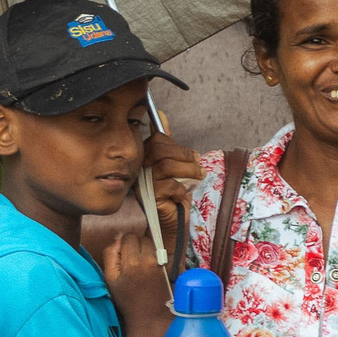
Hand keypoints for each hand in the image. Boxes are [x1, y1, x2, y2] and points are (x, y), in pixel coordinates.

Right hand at [100, 226, 173, 333]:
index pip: (128, 236)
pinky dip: (161, 259)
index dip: (124, 245)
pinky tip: (157, 273)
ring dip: (150, 252)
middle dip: (137, 246)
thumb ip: (110, 254)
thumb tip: (118, 237)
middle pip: (143, 238)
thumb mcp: (110, 279)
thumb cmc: (128, 301)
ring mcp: (165, 263)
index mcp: (132, 261)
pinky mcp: (176, 268)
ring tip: (146, 269)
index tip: (124, 257)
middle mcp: (151, 259)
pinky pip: (166, 254)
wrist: (151, 319)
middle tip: (134, 263)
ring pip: (155, 245)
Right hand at [141, 131, 202, 248]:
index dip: (176, 145)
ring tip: (198, 177)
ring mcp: (142, 183)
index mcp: (143, 158)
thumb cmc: (174, 193)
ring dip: (190, 171)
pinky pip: (170, 185)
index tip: (190, 156)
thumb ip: (168, 141)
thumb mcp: (174, 164)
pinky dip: (182, 189)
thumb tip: (160, 114)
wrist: (173, 222)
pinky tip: (181, 195)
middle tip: (198, 165)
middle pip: (160, 149)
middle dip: (185, 156)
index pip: (156, 139)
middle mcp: (139, 169)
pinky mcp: (150, 197)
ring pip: (167, 165)